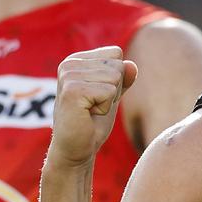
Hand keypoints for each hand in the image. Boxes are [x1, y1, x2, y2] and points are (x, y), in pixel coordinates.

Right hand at [49, 46, 137, 166]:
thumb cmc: (92, 122)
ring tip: (90, 111)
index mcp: (76, 60)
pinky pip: (109, 91)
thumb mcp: (112, 95)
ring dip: (108, 100)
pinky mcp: (72, 91)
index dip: (116, 79)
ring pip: (115, 78)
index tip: (97, 96)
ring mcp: (68, 76)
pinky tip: (88, 115)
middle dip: (113, 90)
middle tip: (94, 107)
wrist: (76, 148)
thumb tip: (132, 65)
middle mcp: (69, 63)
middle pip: (117, 65)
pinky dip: (104, 108)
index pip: (116, 53)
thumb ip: (123, 78)